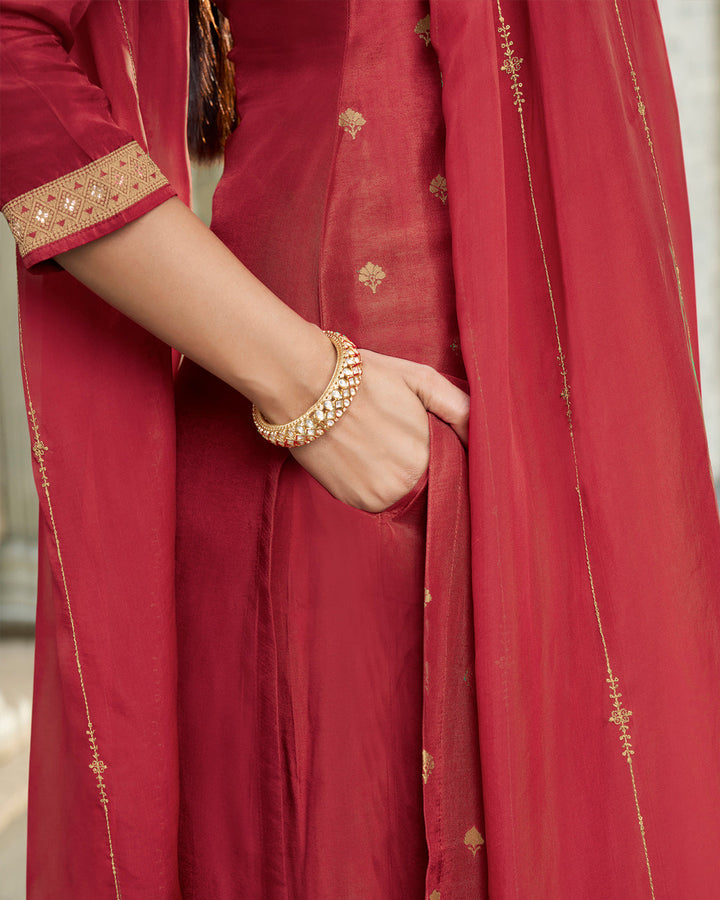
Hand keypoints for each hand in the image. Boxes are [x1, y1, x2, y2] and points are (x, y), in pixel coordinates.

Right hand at [290, 348, 469, 512]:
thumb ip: (460, 408)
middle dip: (415, 459)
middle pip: (427, 480)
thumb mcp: (421, 380)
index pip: (452, 465)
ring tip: (373, 442)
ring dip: (393, 474)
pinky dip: (370, 481)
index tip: (417, 432)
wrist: (306, 387)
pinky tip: (358, 455)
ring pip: (401, 491)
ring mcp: (382, 497)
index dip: (438, 448)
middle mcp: (410, 483)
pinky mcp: (356, 502)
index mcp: (432, 454)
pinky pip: (375, 498)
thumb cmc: (365, 378)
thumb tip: (486, 433)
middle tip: (389, 433)